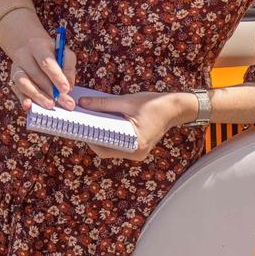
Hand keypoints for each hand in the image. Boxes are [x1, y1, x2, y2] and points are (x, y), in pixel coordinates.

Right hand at [0, 9, 76, 110]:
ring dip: (38, 97)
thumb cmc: (52, 52)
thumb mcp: (64, 53)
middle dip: (52, 91)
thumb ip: (68, 67)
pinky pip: (17, 91)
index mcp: (38, 46)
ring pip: (24, 84)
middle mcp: (23, 56)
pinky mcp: (12, 79)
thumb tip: (68, 87)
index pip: (46, 62)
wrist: (30, 48)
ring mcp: (15, 68)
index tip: (66, 89)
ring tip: (51, 105)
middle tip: (65, 103)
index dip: (56, 76)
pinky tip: (29, 106)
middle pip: (36, 75)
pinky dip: (23, 99)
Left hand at [77, 92, 193, 161]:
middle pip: (106, 149)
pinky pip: (119, 144)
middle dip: (94, 136)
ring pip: (112, 147)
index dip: (89, 138)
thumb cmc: (154, 104)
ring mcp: (137, 153)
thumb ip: (103, 104)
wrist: (175, 108)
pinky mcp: (138, 148)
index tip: (79, 126)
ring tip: (92, 122)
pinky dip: (111, 135)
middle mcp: (135, 153)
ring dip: (102, 136)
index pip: (103, 148)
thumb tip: (82, 103)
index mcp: (134, 144)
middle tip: (83, 123)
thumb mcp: (126, 101)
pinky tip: (105, 124)